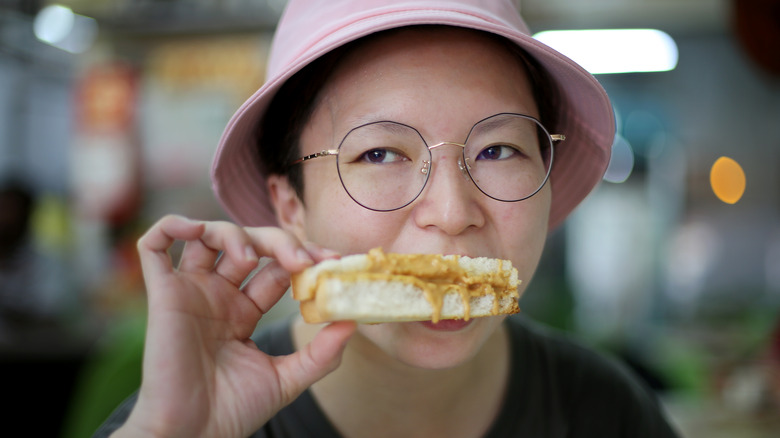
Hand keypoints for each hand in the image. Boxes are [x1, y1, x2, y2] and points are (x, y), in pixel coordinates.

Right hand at [115, 215, 354, 437]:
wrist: (193, 435)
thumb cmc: (234, 411)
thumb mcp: (288, 379)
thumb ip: (322, 353)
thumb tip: (353, 322)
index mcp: (244, 311)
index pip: (277, 267)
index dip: (303, 257)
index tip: (331, 261)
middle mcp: (218, 295)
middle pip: (249, 244)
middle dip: (279, 243)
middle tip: (302, 260)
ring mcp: (190, 292)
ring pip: (207, 236)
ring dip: (233, 232)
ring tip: (250, 259)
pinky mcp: (163, 294)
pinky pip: (155, 246)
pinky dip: (172, 226)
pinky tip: (196, 230)